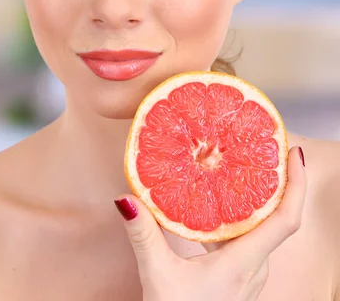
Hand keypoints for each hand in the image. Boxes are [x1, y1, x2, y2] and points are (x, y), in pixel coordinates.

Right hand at [115, 146, 306, 300]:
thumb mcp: (158, 276)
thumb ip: (143, 236)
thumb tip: (126, 200)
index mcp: (244, 264)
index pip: (285, 220)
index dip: (297, 184)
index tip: (295, 152)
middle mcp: (255, 267)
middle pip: (278, 218)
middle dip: (278, 180)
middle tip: (266, 147)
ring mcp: (250, 273)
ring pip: (262, 227)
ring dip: (258, 196)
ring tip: (244, 166)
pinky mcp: (240, 276)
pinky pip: (247, 237)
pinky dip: (239, 215)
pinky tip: (219, 203)